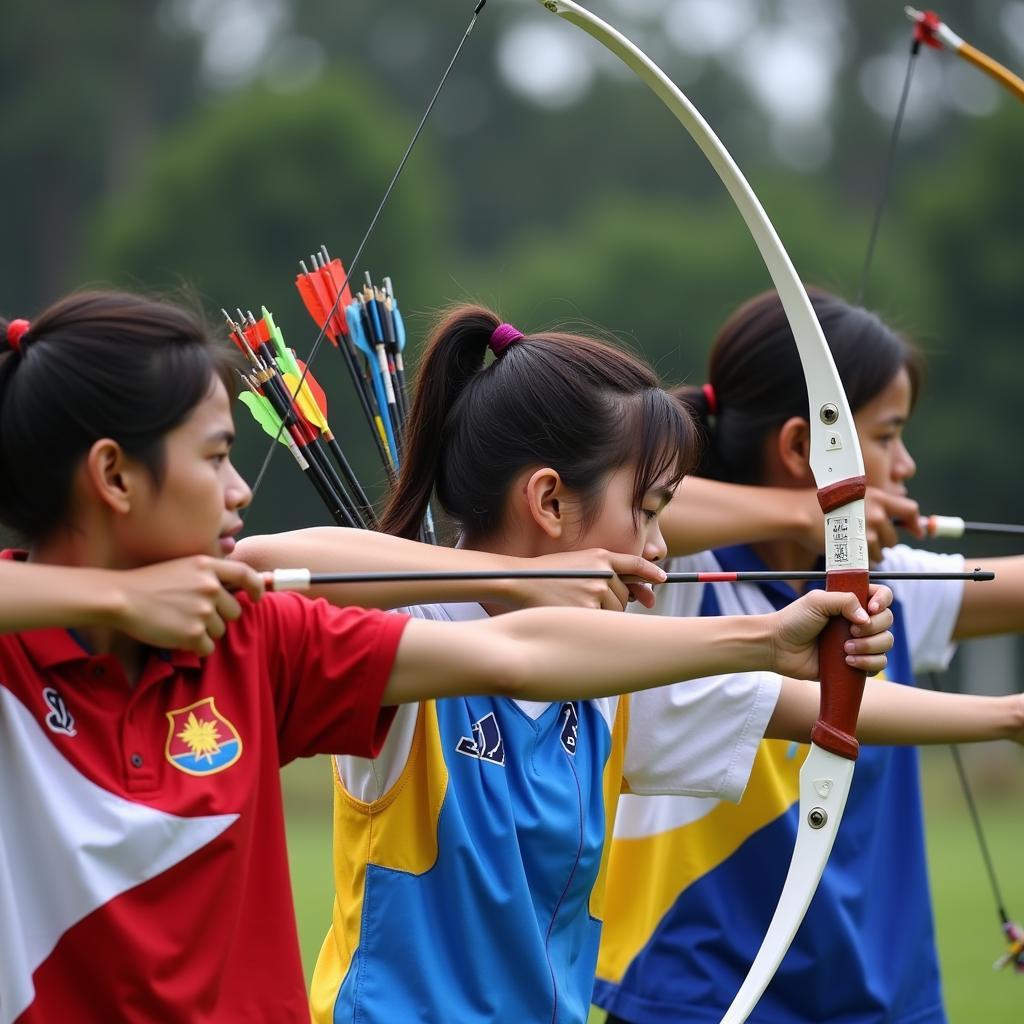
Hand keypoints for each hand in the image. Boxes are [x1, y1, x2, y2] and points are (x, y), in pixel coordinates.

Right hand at [109, 556, 264, 654]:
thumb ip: (207, 575)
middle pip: (234, 611)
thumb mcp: (182, 566)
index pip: (246, 574)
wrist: (121, 598)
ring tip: (180, 623)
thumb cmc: (148, 583)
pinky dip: (196, 647)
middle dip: (219, 617)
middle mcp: (210, 587)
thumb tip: (228, 591)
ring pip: (220, 631)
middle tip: (194, 616)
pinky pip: (207, 648)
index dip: (257, 587)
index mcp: (207, 566)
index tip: (257, 597)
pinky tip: (178, 638)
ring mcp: (203, 610)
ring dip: (205, 632)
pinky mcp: (193, 633)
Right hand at [505, 548, 666, 611]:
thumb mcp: (578, 563)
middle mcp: (602, 572)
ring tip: (577, 605)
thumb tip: (639, 593)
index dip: (651, 572)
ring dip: (605, 613)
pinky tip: (575, 616)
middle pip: (625, 594)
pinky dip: (594, 622)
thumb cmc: (547, 574)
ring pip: (616, 610)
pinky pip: (604, 621)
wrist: (521, 581)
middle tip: (591, 601)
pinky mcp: (588, 609)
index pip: (634, 564)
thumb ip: (606, 572)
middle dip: (616, 601)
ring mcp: (596, 591)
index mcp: (600, 556)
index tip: (662, 579)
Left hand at [770, 583, 893, 679]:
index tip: (871, 608)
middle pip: (888, 620)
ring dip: (870, 646)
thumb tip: (866, 617)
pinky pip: (879, 664)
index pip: (882, 595)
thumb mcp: (816, 601)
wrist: (778, 648)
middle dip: (874, 627)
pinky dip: (869, 663)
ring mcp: (858, 642)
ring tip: (845, 648)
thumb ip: (844, 600)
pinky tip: (848, 661)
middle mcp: (857, 620)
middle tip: (850, 631)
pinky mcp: (856, 662)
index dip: (883, 600)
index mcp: (850, 602)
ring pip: (886, 643)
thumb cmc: (794, 621)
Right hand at [793, 486, 921, 562]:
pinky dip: (863, 560)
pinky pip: (871, 560)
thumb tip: (887, 517)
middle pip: (894, 536)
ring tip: (854, 545)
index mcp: (878, 497)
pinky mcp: (860, 545)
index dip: (915, 523)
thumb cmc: (821, 504)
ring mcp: (870, 530)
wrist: (801, 513)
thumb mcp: (852, 495)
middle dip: (884, 541)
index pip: (910, 510)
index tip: (916, 531)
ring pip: (883, 550)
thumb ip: (872, 505)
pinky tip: (850, 552)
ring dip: (872, 552)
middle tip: (866, 540)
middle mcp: (878, 512)